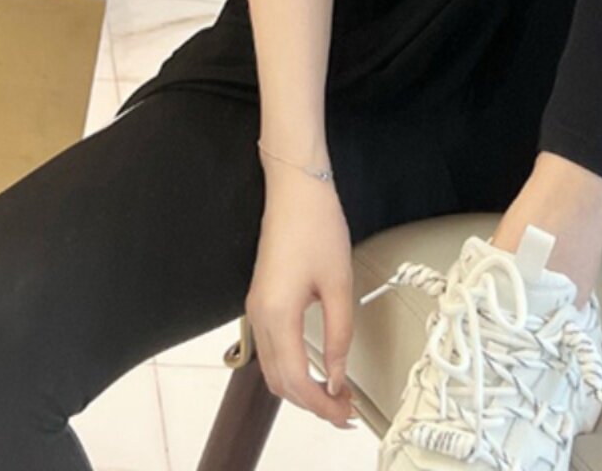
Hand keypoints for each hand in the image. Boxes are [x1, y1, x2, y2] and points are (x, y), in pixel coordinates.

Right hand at [244, 162, 359, 429]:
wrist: (295, 189)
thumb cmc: (317, 226)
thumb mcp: (338, 282)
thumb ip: (339, 334)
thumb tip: (338, 376)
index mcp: (278, 314)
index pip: (295, 380)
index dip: (321, 404)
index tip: (345, 412)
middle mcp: (259, 317)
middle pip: (278, 382)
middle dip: (310, 403)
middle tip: (344, 410)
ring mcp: (256, 309)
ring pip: (271, 369)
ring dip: (299, 388)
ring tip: (333, 394)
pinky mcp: (260, 300)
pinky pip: (271, 350)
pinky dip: (290, 368)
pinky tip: (314, 368)